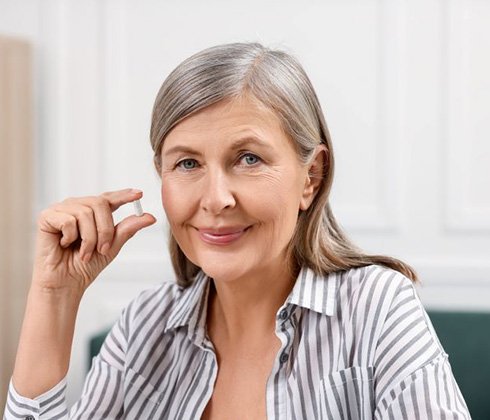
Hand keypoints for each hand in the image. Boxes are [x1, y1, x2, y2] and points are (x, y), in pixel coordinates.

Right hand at [32, 188, 155, 293]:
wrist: (66, 283)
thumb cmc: (86, 264)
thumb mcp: (112, 245)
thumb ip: (128, 228)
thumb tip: (150, 216)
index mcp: (93, 212)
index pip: (109, 198)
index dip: (124, 195)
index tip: (139, 194)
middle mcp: (77, 206)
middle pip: (100, 204)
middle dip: (105, 230)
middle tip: (102, 249)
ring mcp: (61, 209)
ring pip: (85, 213)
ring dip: (89, 239)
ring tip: (84, 253)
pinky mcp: (47, 216)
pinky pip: (68, 220)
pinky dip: (71, 237)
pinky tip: (65, 245)